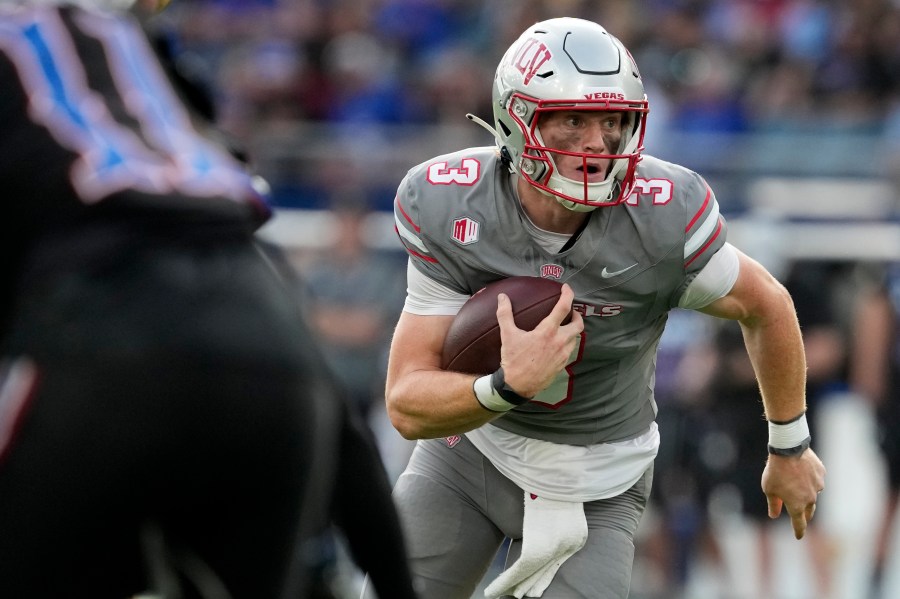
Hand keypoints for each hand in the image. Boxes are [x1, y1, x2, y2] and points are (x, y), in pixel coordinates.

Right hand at [496, 283, 583, 397]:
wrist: (517, 385)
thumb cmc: (513, 360)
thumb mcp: (507, 335)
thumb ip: (505, 314)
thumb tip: (502, 297)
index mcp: (547, 332)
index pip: (563, 308)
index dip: (568, 295)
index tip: (566, 288)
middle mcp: (559, 342)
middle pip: (578, 324)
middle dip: (576, 315)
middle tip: (570, 312)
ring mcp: (563, 355)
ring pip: (576, 338)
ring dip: (572, 330)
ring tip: (563, 328)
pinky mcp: (562, 365)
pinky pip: (570, 351)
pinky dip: (567, 343)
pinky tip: (558, 345)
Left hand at [761, 447, 825, 538]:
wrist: (789, 449)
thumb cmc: (776, 471)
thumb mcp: (769, 489)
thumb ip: (773, 504)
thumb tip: (773, 515)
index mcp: (797, 505)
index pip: (799, 523)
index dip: (798, 531)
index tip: (798, 536)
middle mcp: (810, 498)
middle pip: (809, 511)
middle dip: (805, 516)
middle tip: (802, 518)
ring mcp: (818, 486)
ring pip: (813, 494)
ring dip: (806, 494)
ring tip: (798, 487)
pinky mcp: (821, 474)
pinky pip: (816, 480)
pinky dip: (810, 480)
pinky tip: (803, 473)